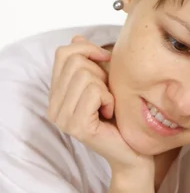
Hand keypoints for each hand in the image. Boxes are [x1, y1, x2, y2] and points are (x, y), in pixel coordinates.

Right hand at [48, 35, 153, 173]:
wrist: (133, 153)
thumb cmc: (121, 119)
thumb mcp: (104, 84)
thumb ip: (89, 63)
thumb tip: (77, 38)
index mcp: (56, 96)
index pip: (63, 54)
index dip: (88, 50)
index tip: (106, 62)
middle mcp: (53, 108)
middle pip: (75, 62)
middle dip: (99, 73)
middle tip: (108, 95)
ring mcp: (62, 119)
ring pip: (85, 76)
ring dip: (105, 88)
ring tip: (109, 106)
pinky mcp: (77, 126)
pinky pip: (94, 92)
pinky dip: (109, 99)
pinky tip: (110, 114)